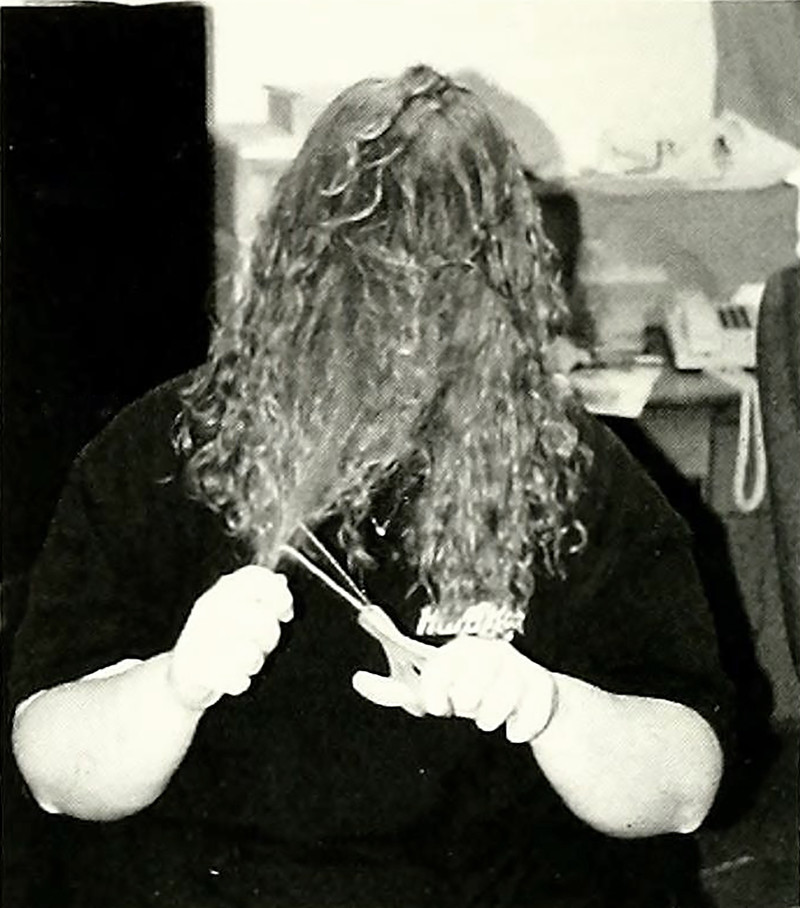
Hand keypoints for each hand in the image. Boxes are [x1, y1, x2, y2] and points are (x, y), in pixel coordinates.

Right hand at [168, 566, 292, 710]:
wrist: (181, 673)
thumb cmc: (216, 638)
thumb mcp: (236, 609)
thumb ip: (259, 595)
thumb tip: (281, 581)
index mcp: (222, 591)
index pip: (256, 579)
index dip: (279, 595)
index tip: (286, 612)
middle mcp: (210, 609)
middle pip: (262, 619)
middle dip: (271, 637)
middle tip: (264, 644)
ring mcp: (201, 639)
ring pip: (250, 653)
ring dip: (254, 662)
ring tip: (247, 662)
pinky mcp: (196, 669)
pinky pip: (234, 679)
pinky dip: (239, 682)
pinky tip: (235, 677)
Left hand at [353, 636, 556, 743]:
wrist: (523, 699)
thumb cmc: (468, 691)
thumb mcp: (431, 690)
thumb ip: (393, 690)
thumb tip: (357, 679)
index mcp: (458, 649)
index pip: (439, 667)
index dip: (434, 693)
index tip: (435, 707)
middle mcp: (489, 650)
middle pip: (470, 690)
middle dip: (466, 706)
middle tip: (468, 707)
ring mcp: (518, 667)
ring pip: (497, 705)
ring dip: (491, 719)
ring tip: (490, 717)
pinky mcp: (542, 686)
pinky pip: (527, 720)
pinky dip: (518, 731)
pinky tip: (514, 727)